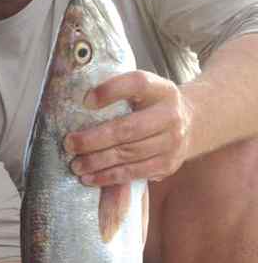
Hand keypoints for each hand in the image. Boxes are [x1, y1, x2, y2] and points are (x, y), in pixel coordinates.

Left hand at [64, 71, 193, 186]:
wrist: (193, 124)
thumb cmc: (153, 107)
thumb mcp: (144, 92)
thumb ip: (120, 94)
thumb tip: (79, 103)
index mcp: (161, 89)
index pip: (137, 84)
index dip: (111, 91)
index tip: (85, 100)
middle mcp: (170, 115)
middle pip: (127, 128)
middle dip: (94, 139)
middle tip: (69, 144)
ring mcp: (171, 142)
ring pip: (128, 154)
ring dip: (97, 162)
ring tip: (76, 165)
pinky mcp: (168, 164)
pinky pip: (134, 173)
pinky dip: (109, 177)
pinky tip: (90, 178)